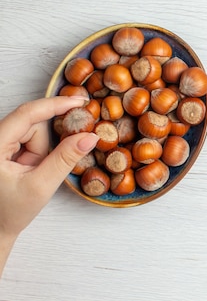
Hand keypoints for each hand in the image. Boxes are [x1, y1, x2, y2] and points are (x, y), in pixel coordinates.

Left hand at [0, 96, 98, 275]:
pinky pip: (32, 139)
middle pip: (33, 123)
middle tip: (45, 164)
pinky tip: (30, 169)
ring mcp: (1, 142)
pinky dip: (38, 153)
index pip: (27, 114)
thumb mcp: (41, 186)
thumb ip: (65, 158)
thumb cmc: (9, 212)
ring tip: (32, 173)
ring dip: (41, 151)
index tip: (80, 101)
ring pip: (35, 132)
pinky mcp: (7, 146)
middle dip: (46, 144)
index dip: (56, 104)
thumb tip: (90, 136)